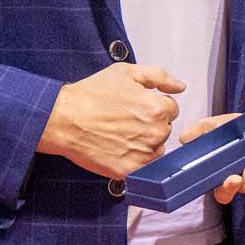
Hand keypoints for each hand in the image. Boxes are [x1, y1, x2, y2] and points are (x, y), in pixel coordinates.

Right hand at [37, 63, 183, 177]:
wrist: (64, 119)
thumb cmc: (91, 95)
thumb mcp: (126, 73)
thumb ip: (159, 76)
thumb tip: (180, 86)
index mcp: (158, 108)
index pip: (171, 109)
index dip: (153, 105)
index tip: (135, 106)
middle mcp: (155, 133)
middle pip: (165, 130)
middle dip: (150, 124)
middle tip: (124, 119)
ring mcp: (143, 155)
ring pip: (156, 149)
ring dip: (144, 143)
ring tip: (119, 133)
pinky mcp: (129, 171)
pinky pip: (143, 167)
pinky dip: (133, 159)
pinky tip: (117, 148)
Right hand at [178, 113, 244, 203]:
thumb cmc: (233, 127)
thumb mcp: (214, 125)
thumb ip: (200, 130)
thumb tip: (184, 138)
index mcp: (224, 174)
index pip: (223, 192)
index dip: (227, 190)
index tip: (233, 179)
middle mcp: (243, 177)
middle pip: (244, 188)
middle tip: (244, 169)